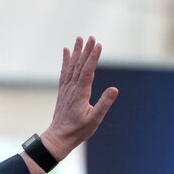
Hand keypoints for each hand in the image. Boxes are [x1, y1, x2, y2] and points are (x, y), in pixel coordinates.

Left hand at [41, 36, 118, 161]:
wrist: (59, 137)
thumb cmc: (78, 130)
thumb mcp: (94, 119)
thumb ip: (104, 103)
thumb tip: (114, 89)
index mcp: (80, 93)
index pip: (88, 71)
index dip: (93, 57)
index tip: (98, 45)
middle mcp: (72, 87)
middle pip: (79, 65)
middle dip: (85, 50)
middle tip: (91, 37)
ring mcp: (66, 88)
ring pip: (71, 66)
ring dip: (76, 51)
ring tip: (79, 38)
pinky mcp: (63, 91)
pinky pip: (64, 72)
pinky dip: (65, 60)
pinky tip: (66, 51)